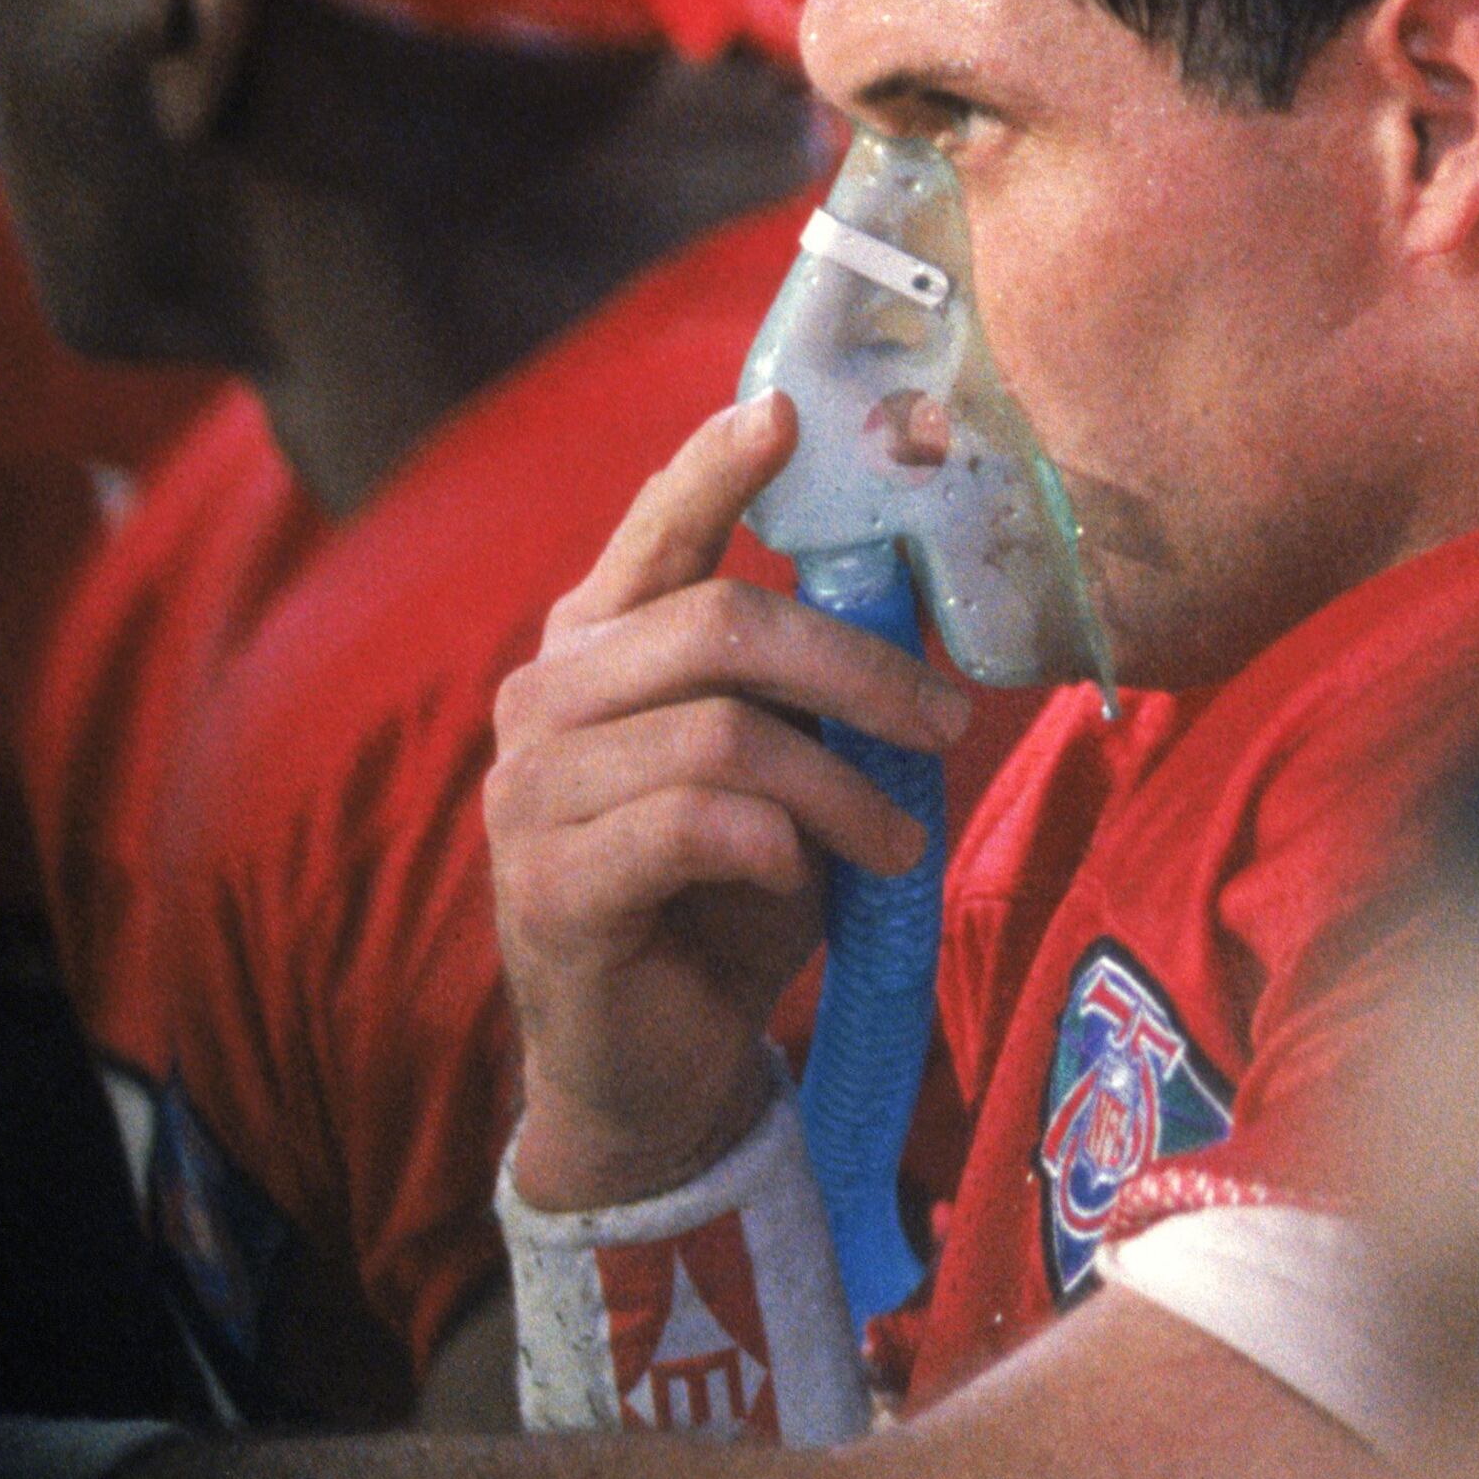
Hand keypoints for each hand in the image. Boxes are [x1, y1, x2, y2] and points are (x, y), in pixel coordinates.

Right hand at [484, 393, 973, 1210]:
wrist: (652, 1068)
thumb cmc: (725, 902)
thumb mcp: (783, 776)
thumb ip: (808, 695)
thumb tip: (913, 611)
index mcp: (596, 648)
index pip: (656, 532)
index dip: (717, 465)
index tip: (786, 410)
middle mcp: (545, 700)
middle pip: (718, 625)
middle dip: (857, 668)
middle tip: (947, 722)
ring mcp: (531, 791)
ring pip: (721, 734)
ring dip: (840, 790)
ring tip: (898, 844)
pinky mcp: (549, 886)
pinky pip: (694, 826)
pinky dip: (779, 849)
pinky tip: (803, 886)